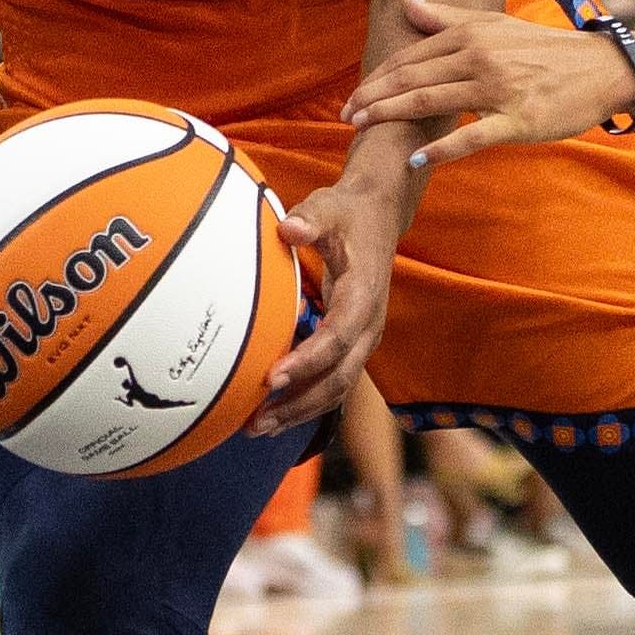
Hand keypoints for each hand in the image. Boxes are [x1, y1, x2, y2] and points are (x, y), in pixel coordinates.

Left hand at [253, 163, 403, 436]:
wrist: (378, 218)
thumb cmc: (347, 213)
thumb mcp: (330, 206)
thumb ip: (311, 217)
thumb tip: (289, 228)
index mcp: (364, 296)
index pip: (338, 338)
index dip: (307, 361)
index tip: (271, 378)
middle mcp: (369, 326)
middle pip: (339, 379)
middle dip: (299, 404)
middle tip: (256, 421)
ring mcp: (363, 340)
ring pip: (337, 389)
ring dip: (299, 411)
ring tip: (256, 428)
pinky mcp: (353, 345)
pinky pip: (332, 382)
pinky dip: (304, 400)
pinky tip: (271, 412)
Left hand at [342, 0, 634, 166]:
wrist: (600, 68)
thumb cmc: (544, 50)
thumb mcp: (494, 25)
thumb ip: (446, 15)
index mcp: (471, 35)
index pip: (411, 57)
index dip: (377, 77)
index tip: (352, 97)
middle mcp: (480, 57)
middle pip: (413, 78)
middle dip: (374, 97)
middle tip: (345, 116)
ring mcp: (498, 89)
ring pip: (432, 101)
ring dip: (392, 115)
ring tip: (362, 128)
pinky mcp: (518, 119)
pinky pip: (473, 135)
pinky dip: (443, 148)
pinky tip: (416, 158)